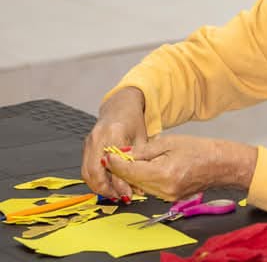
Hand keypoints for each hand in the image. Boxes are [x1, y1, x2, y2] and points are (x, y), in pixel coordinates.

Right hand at [81, 87, 147, 201]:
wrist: (121, 106)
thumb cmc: (134, 121)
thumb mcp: (142, 139)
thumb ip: (138, 162)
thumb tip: (137, 187)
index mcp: (114, 134)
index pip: (113, 166)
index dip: (119, 184)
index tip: (128, 194)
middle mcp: (98, 137)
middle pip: (94, 172)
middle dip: (106, 189)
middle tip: (119, 197)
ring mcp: (89, 141)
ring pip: (87, 172)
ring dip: (99, 187)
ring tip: (114, 194)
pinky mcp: (85, 146)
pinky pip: (86, 167)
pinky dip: (95, 179)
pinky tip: (107, 185)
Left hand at [103, 134, 257, 200]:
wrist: (222, 164)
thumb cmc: (200, 149)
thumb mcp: (170, 142)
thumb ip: (145, 150)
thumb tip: (125, 155)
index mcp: (163, 173)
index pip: (130, 171)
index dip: (116, 163)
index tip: (108, 155)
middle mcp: (163, 189)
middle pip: (133, 181)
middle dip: (122, 169)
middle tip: (114, 157)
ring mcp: (167, 197)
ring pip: (140, 186)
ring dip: (132, 175)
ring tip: (128, 161)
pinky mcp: (171, 199)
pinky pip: (151, 189)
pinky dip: (144, 180)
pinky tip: (144, 169)